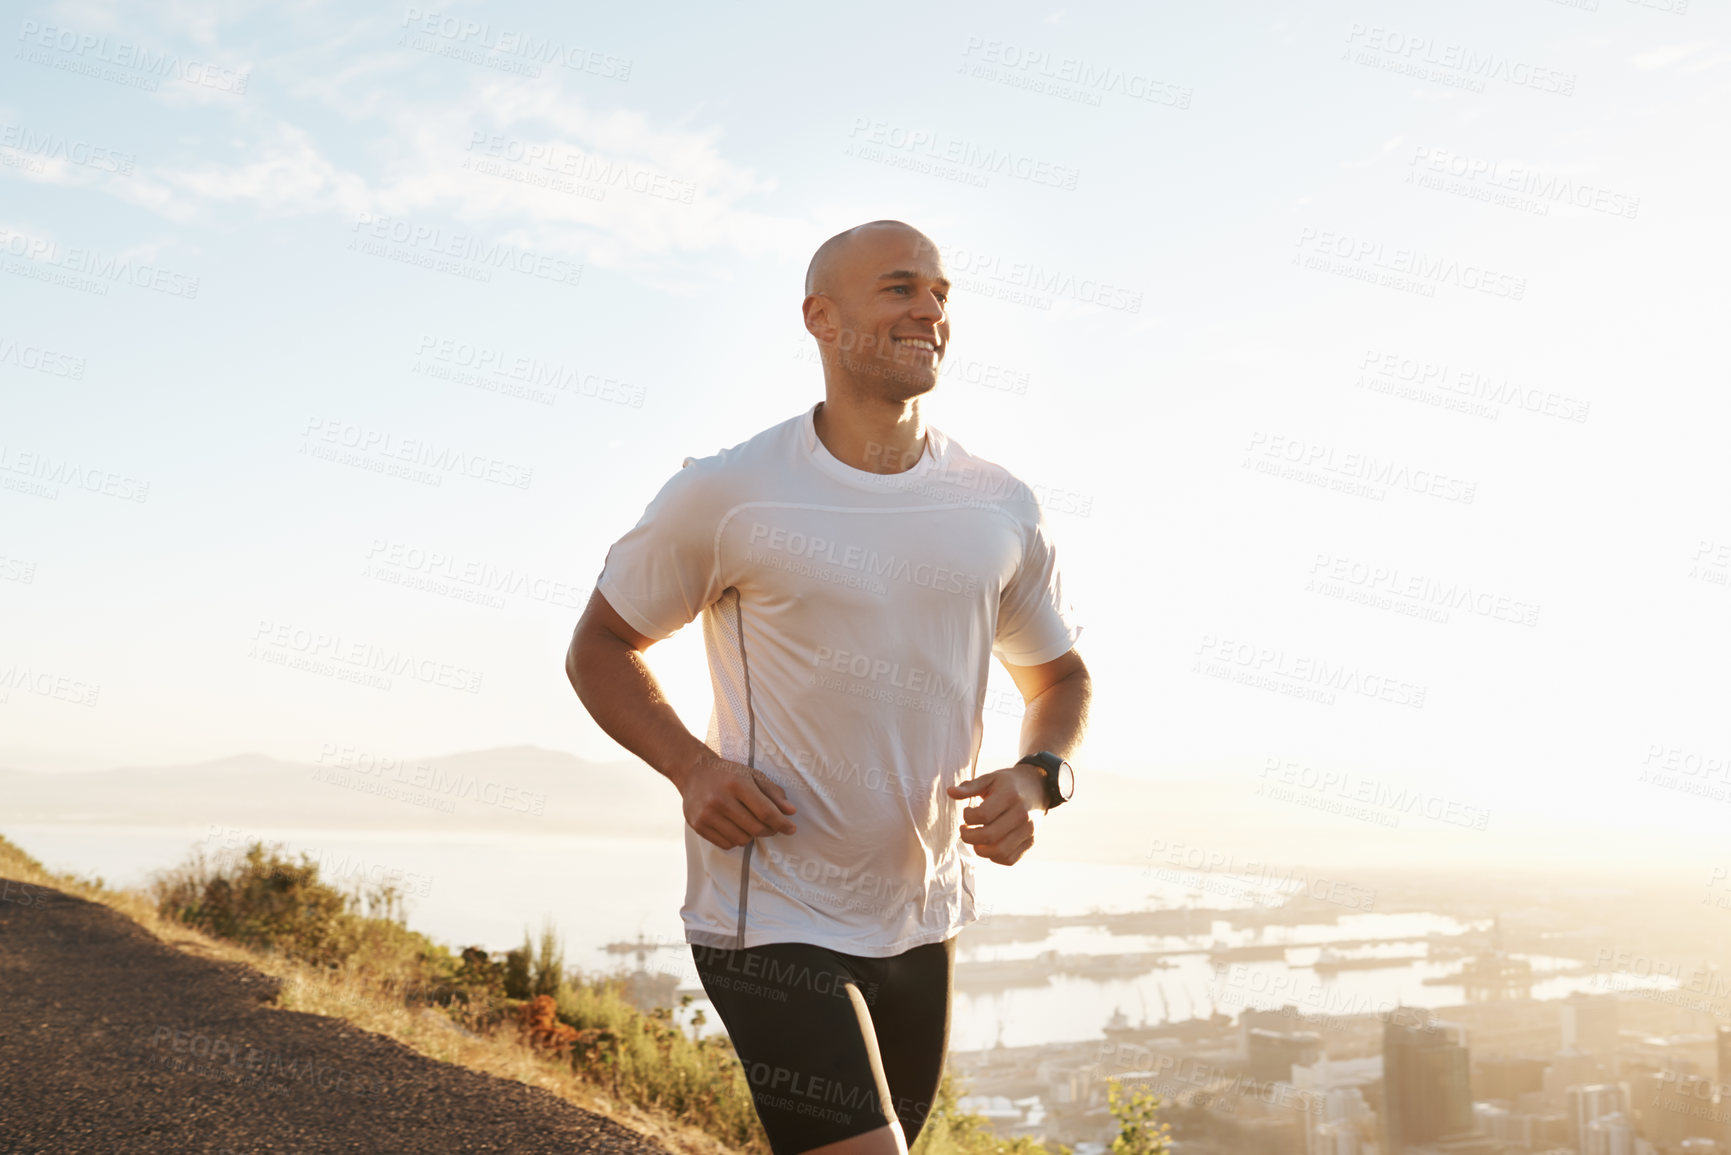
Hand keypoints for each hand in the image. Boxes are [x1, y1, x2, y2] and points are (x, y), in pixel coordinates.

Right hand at [677, 752, 796, 849]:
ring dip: (751, 835)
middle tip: (771, 826)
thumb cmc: (728, 774)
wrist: (693, 772)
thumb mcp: (753, 776)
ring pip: (741, 840)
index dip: (781, 823)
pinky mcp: (698, 826)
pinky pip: (726, 844)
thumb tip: (791, 812)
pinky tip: (734, 827)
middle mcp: (720, 799)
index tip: (791, 829)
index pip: (765, 811)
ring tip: (749, 823)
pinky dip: (735, 840)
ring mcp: (707, 814)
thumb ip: (773, 793)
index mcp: (737, 783)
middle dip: (769, 830)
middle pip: (755, 828)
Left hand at [946, 764, 1044, 865]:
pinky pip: (1009, 859)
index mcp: (1010, 795)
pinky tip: (988, 845)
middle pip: (989, 836)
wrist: (1038, 788)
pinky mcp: (1031, 842)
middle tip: (964, 830)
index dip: (968, 817)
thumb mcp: (989, 779)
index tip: (966, 813)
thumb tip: (950, 792)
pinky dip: (994, 856)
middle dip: (968, 837)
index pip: (983, 815)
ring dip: (980, 850)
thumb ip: (969, 787)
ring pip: (1000, 852)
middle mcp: (1022, 814)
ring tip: (975, 840)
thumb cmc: (1008, 783)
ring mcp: (1028, 830)